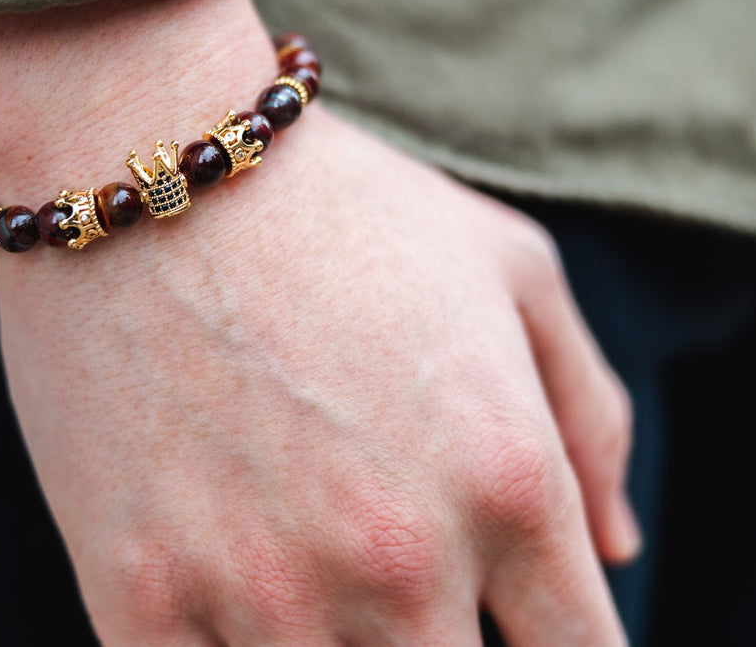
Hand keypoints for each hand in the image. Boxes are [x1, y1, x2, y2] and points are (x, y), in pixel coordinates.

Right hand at [0, 0, 636, 644]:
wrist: (138, 156)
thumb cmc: (334, 201)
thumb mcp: (508, 265)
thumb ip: (592, 414)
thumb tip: (618, 550)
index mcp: (508, 483)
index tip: (510, 618)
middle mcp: (400, 562)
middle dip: (445, 646)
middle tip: (403, 587)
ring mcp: (260, 593)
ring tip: (313, 579)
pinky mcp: (137, 601)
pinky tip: (228, 606)